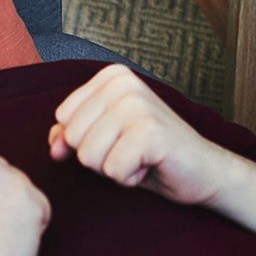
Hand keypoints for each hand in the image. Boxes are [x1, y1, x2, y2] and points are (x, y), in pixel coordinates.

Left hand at [48, 64, 229, 206]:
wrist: (201, 170)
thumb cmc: (150, 155)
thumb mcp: (105, 139)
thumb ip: (72, 135)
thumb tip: (54, 145)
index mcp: (111, 76)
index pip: (63, 119)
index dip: (87, 140)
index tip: (120, 138)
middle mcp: (123, 82)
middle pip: (74, 137)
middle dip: (99, 156)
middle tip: (132, 150)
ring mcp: (138, 104)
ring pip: (89, 156)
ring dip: (114, 168)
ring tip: (141, 157)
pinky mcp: (151, 131)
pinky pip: (113, 170)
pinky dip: (130, 178)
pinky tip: (151, 165)